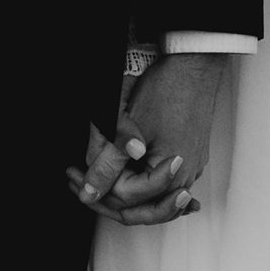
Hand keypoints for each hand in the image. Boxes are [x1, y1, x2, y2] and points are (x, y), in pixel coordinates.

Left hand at [66, 53, 226, 225]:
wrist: (193, 65)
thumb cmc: (166, 93)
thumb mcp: (130, 132)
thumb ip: (109, 166)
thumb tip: (89, 193)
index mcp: (172, 178)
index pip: (126, 199)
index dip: (98, 187)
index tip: (76, 175)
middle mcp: (187, 178)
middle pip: (140, 205)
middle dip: (106, 193)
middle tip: (79, 179)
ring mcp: (193, 166)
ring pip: (152, 194)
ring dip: (123, 185)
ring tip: (97, 176)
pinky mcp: (192, 155)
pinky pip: (165, 180)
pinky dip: (143, 179)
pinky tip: (129, 174)